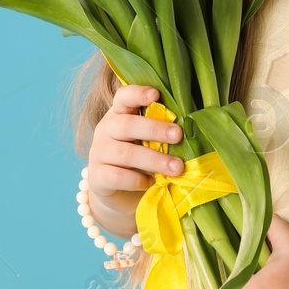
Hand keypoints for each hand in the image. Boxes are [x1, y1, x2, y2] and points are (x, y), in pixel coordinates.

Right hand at [87, 84, 184, 239]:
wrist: (120, 195)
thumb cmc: (141, 162)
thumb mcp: (149, 142)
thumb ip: (161, 134)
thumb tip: (190, 131)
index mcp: (118, 114)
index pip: (123, 97)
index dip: (138, 93)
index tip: (156, 94)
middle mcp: (105, 130)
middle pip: (126, 124)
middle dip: (154, 129)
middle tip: (177, 135)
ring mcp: (98, 153)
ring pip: (125, 153)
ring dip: (154, 159)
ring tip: (177, 167)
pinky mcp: (97, 177)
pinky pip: (118, 176)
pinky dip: (137, 180)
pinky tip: (152, 182)